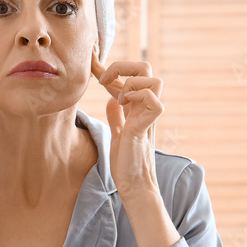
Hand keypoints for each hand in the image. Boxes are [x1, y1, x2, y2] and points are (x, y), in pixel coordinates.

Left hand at [91, 48, 164, 202]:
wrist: (133, 185)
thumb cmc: (126, 163)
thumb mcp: (117, 135)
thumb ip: (117, 117)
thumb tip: (112, 102)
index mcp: (136, 107)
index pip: (126, 77)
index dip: (108, 67)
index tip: (91, 61)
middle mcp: (144, 108)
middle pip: (146, 69)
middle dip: (123, 66)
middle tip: (102, 81)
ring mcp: (148, 116)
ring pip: (155, 80)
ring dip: (132, 82)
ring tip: (117, 98)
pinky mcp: (147, 126)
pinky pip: (154, 99)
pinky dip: (137, 96)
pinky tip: (123, 106)